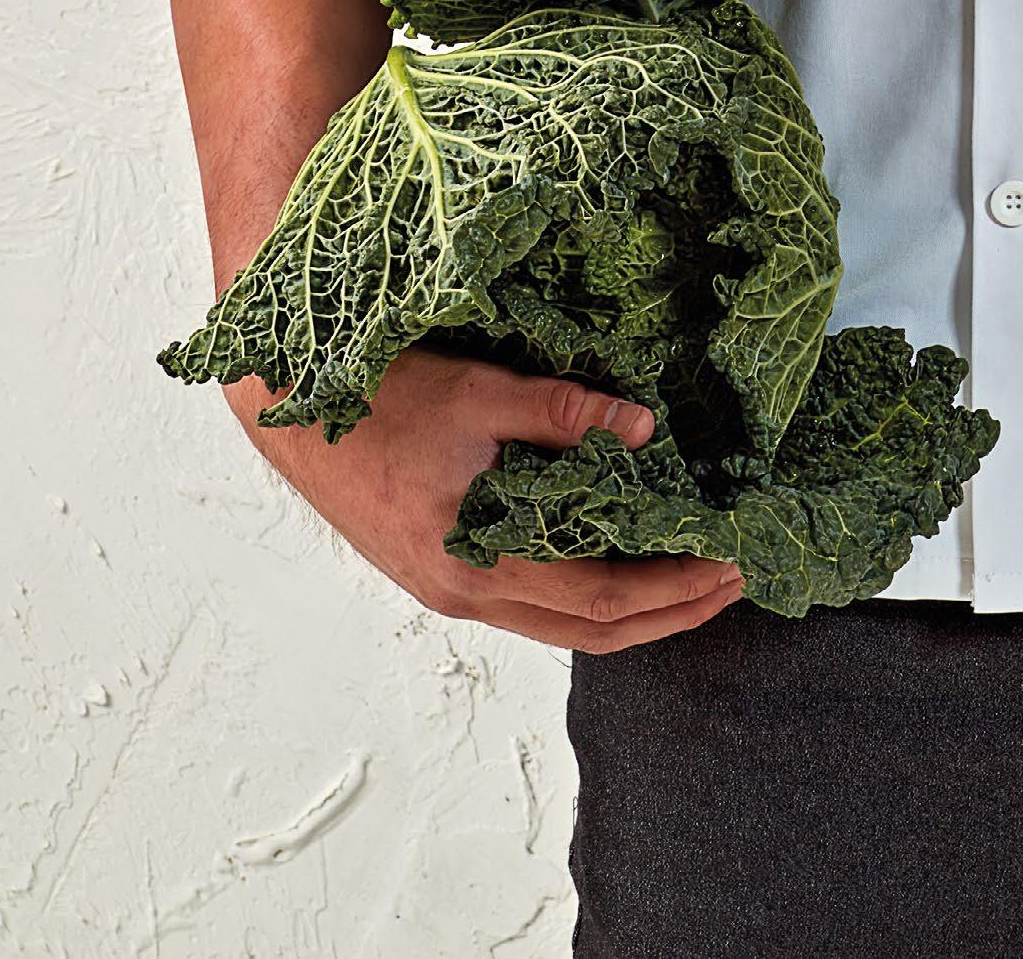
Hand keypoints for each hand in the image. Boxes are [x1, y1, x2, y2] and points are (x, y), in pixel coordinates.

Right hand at [223, 346, 746, 654]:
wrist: (287, 408)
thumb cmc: (383, 395)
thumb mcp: (479, 390)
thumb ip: (563, 412)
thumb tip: (647, 429)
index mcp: (478, 558)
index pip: (602, 598)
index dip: (673, 588)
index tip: (732, 563)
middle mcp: (467, 591)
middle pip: (590, 632)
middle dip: (670, 612)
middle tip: (735, 579)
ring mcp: (450, 588)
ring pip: (561, 626)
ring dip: (632, 610)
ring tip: (691, 577)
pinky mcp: (441, 571)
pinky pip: (529, 603)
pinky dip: (586, 594)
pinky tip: (616, 560)